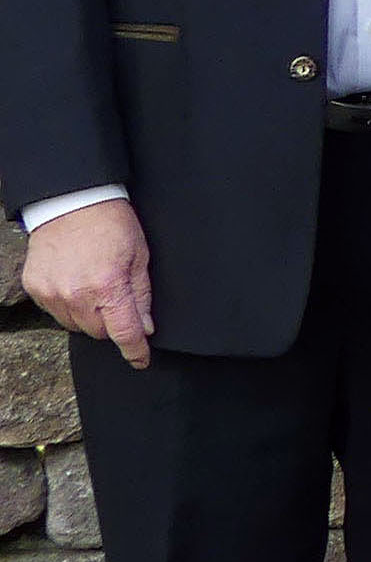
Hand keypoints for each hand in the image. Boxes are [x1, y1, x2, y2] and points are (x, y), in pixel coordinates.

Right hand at [23, 201, 153, 367]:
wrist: (72, 202)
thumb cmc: (112, 224)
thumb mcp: (140, 256)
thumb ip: (142, 295)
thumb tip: (145, 327)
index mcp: (108, 287)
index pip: (124, 332)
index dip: (135, 350)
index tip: (141, 360)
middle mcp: (76, 295)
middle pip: (99, 332)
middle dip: (113, 323)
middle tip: (118, 299)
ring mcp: (52, 293)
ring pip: (76, 326)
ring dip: (90, 316)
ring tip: (96, 286)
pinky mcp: (35, 289)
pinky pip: (56, 312)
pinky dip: (69, 305)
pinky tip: (77, 283)